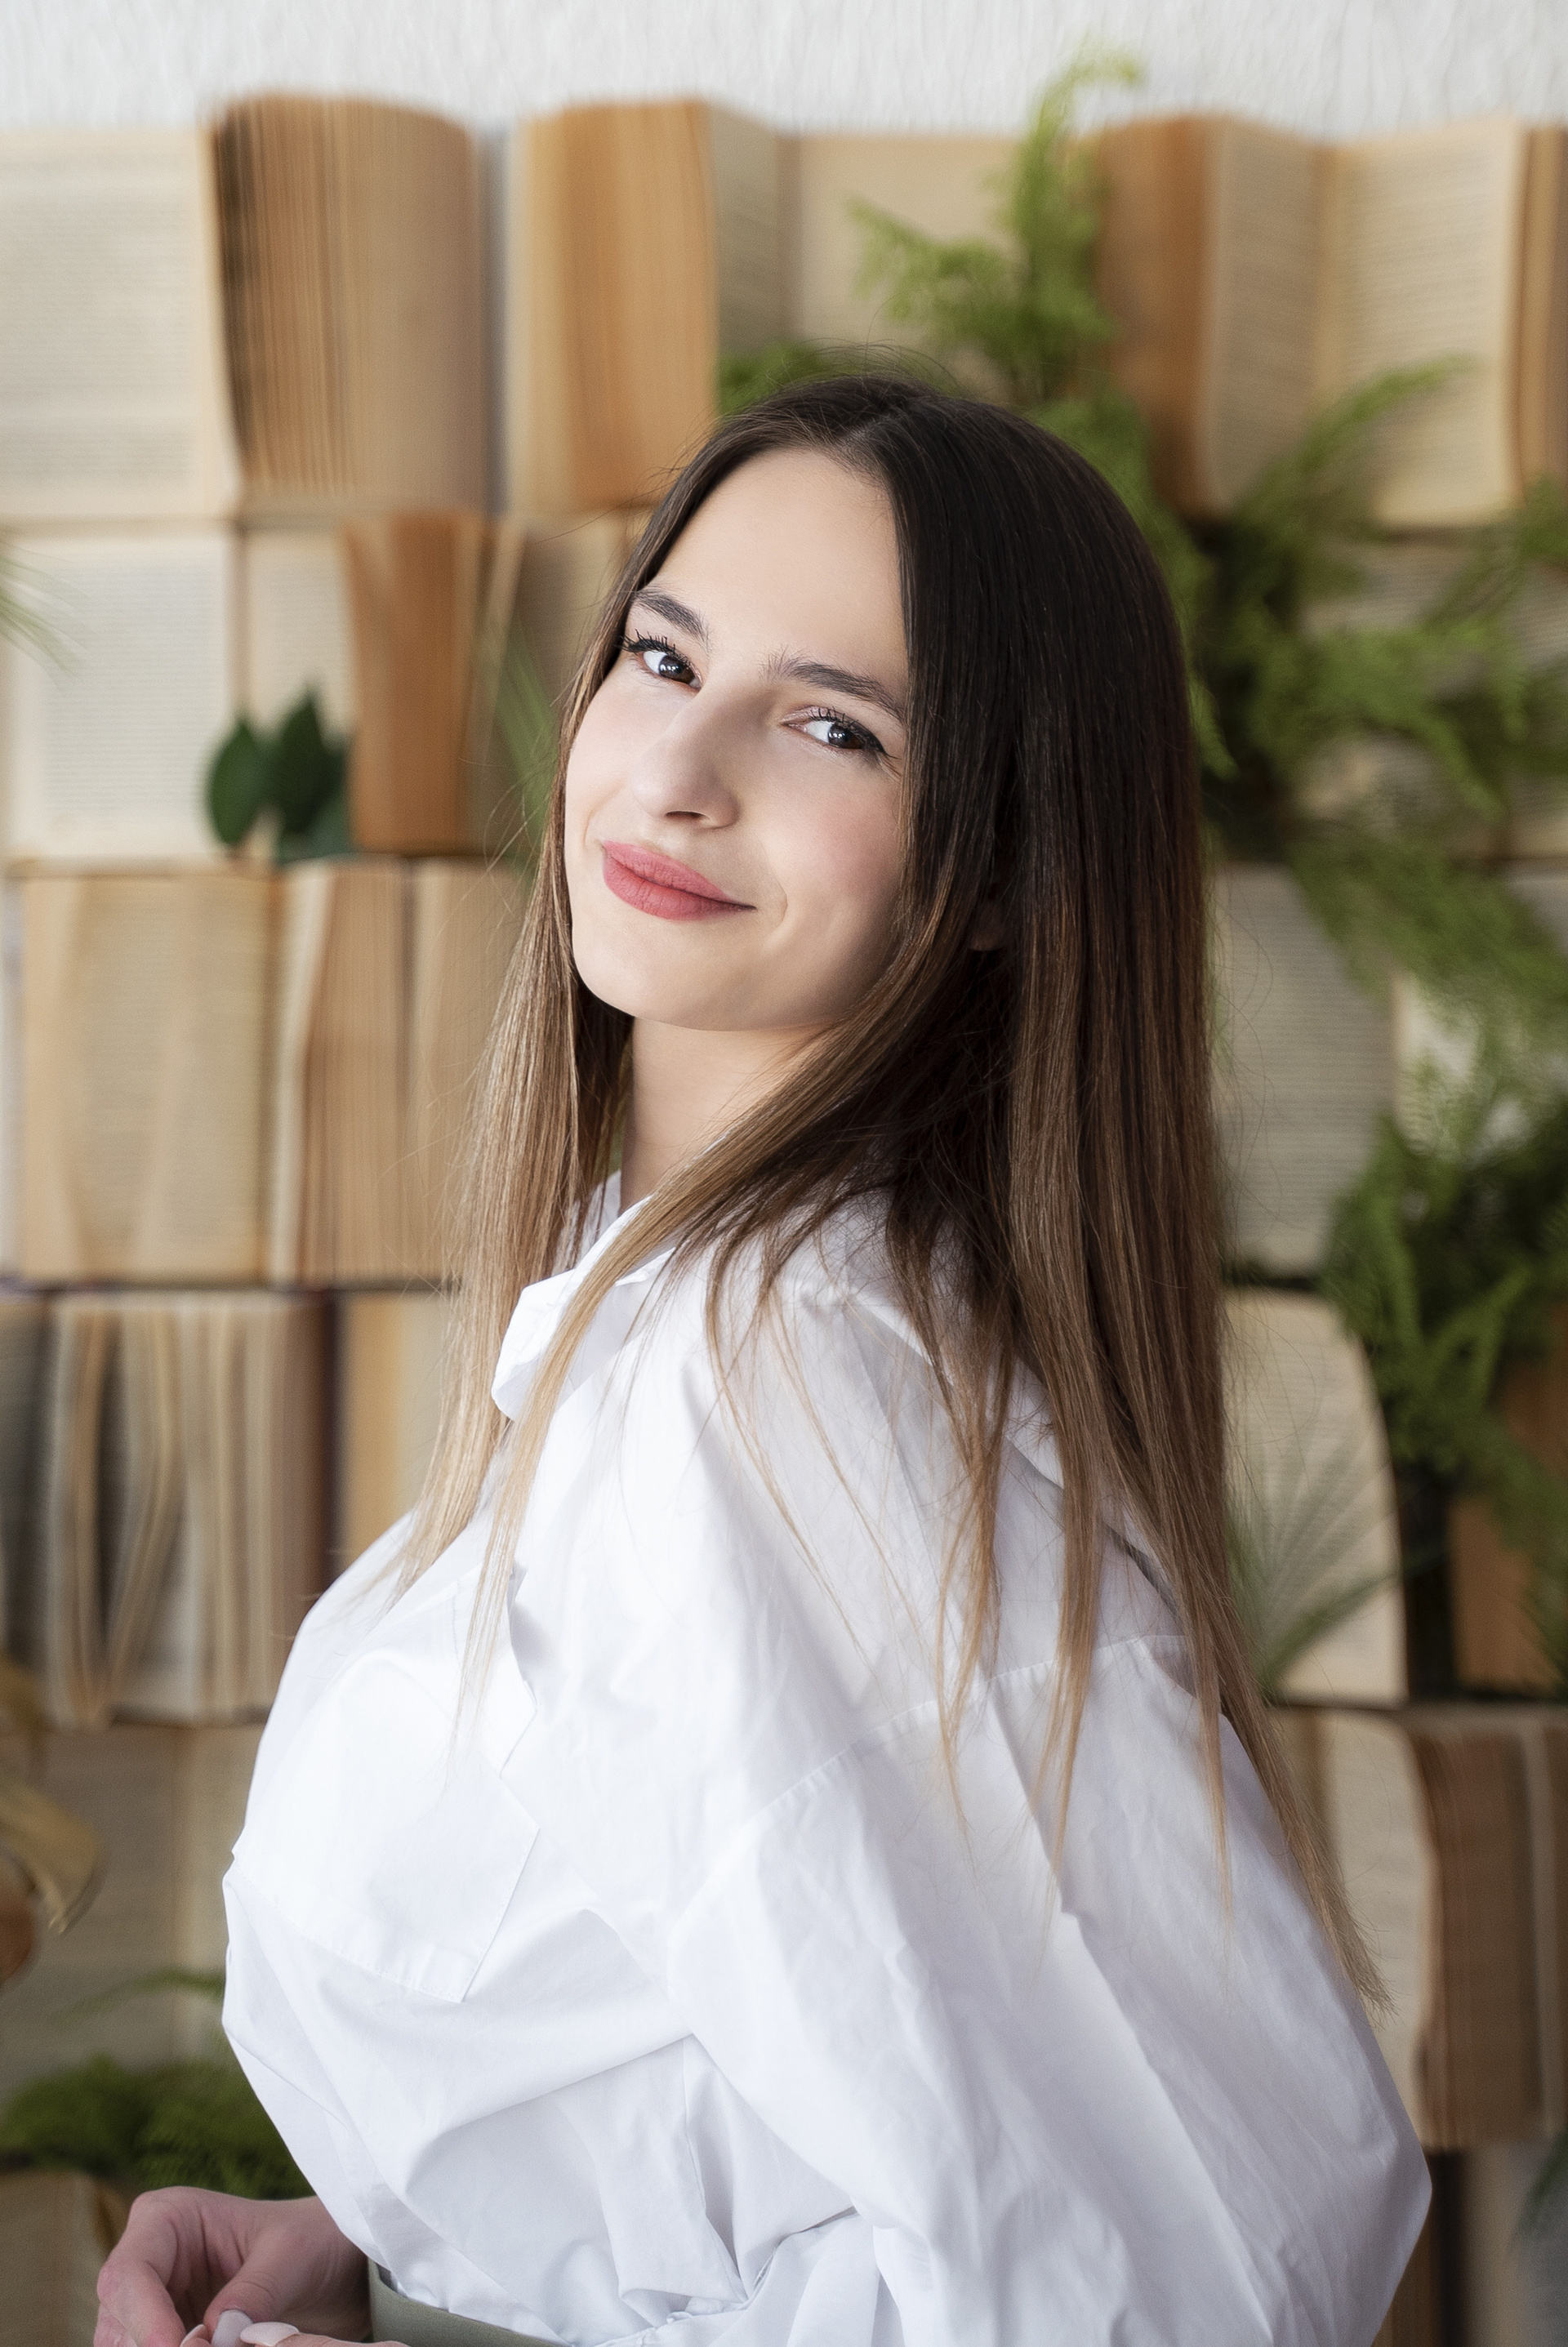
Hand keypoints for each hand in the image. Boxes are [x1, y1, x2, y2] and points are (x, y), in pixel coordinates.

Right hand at [96, 2190, 379, 2346]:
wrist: (331, 2262)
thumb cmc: (312, 2239)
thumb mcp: (292, 2256)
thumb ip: (254, 2293)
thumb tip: (214, 2336)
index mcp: (167, 2218)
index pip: (129, 2274)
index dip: (146, 2320)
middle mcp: (148, 2258)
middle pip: (119, 2320)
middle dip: (154, 2346)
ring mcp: (152, 2302)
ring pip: (124, 2346)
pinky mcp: (165, 2334)